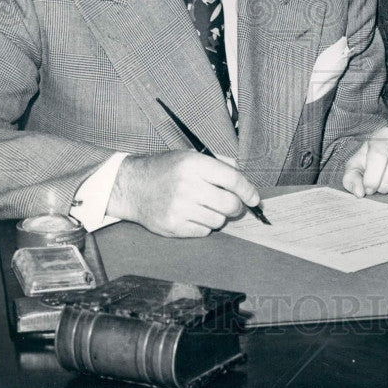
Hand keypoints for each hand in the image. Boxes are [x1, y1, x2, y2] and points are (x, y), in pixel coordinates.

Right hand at [107, 151, 260, 236]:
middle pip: (230, 204)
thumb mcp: (190, 156)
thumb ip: (218, 164)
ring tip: (204, 206)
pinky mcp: (173, 226)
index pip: (233, 179)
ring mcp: (179, 208)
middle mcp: (187, 185)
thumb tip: (243, 180)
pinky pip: (203, 232)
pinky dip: (203, 225)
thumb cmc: (166, 170)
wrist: (132, 186)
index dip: (248, 190)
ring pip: (218, 221)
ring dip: (218, 216)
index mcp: (194, 164)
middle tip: (232, 205)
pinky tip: (192, 215)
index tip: (254, 199)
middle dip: (236, 207)